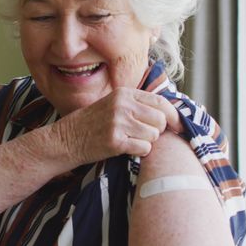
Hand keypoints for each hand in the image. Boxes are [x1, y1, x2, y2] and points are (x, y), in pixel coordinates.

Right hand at [56, 87, 181, 162]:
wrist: (67, 139)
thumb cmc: (94, 124)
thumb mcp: (114, 105)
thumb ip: (138, 105)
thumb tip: (171, 114)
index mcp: (125, 93)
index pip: (161, 102)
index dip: (174, 116)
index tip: (178, 126)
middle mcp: (123, 105)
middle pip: (161, 120)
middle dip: (157, 131)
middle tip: (143, 135)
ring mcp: (118, 122)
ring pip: (154, 135)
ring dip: (146, 142)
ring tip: (129, 140)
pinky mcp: (115, 141)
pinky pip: (144, 148)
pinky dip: (139, 151)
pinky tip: (125, 148)